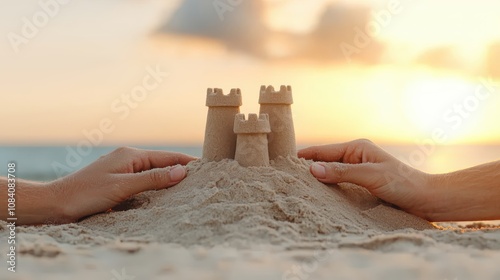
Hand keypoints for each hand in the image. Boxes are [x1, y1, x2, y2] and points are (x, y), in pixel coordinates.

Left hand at [47, 147, 195, 222]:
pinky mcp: (117, 181)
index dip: (188, 162)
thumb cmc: (86, 193)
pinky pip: (143, 181)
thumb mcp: (122, 186)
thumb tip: (181, 171)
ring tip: (188, 187)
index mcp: (131, 155)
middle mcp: (128, 159)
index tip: (207, 167)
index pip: (168, 157)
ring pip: (153, 173)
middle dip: (181, 170)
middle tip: (202, 179)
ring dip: (168, 179)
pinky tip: (163, 195)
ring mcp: (122, 169)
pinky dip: (155, 186)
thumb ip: (152, 179)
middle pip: (162, 163)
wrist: (56, 203)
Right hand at [298, 139, 432, 219]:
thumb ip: (341, 172)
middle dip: (307, 167)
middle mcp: (355, 157)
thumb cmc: (402, 184)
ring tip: (296, 185)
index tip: (284, 162)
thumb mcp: (370, 176)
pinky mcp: (362, 183)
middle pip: (324, 160)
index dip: (304, 156)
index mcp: (357, 148)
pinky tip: (319, 194)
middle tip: (285, 175)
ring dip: (317, 177)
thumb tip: (312, 169)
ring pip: (330, 172)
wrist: (426, 198)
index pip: (323, 151)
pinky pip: (338, 183)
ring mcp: (358, 170)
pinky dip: (327, 186)